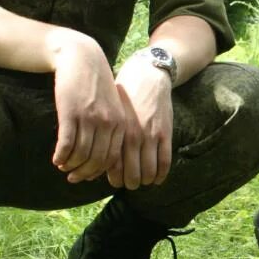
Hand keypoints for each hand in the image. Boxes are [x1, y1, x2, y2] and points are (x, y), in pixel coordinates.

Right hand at [50, 31, 125, 182]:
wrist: (80, 58)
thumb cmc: (93, 85)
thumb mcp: (110, 106)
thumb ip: (109, 128)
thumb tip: (101, 156)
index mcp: (120, 123)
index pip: (111, 158)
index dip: (97, 171)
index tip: (87, 175)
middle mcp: (107, 123)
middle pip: (97, 160)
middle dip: (83, 173)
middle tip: (72, 177)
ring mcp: (90, 119)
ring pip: (81, 155)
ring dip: (70, 165)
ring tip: (62, 166)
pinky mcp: (71, 113)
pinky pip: (67, 145)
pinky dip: (61, 156)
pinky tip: (56, 159)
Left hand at [109, 53, 174, 189]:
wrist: (148, 74)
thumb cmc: (124, 93)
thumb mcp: (109, 111)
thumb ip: (105, 132)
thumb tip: (94, 154)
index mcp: (115, 131)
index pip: (111, 165)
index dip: (111, 178)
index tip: (111, 181)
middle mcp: (132, 136)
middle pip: (130, 173)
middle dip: (127, 183)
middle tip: (126, 184)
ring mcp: (151, 136)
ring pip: (147, 171)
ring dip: (144, 181)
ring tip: (141, 181)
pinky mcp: (165, 134)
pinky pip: (164, 162)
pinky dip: (160, 175)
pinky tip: (156, 179)